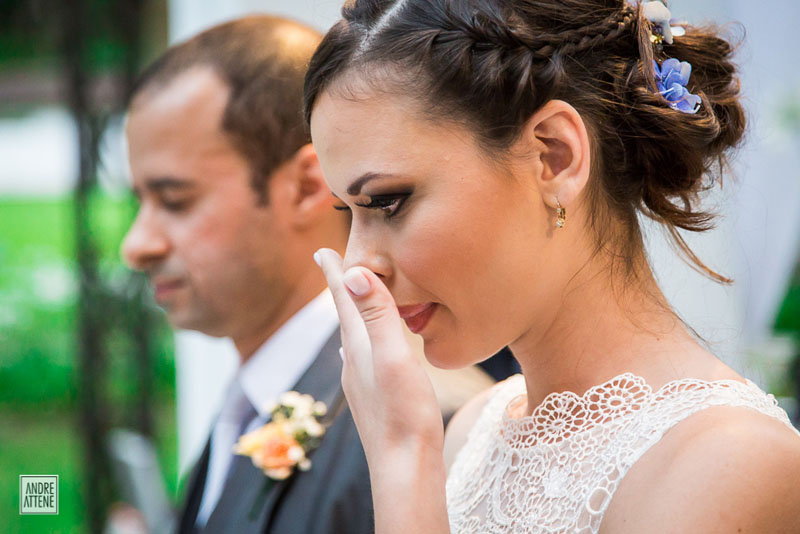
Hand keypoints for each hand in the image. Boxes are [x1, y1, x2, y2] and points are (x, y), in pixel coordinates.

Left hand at [313, 248, 443, 458]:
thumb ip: (377, 317)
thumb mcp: (394, 357)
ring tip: (354, 301)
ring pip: (354, 336)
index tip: (321, 250)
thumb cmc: (404, 412)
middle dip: (343, 288)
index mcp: (358, 345)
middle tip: (338, 264)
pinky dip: (365, 339)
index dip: (334, 272)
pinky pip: (364, 355)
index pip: (343, 299)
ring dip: (354, 313)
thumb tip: (353, 273)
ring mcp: (361, 381)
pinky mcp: (373, 397)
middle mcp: (353, 361)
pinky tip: (361, 350)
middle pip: (345, 315)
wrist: (404, 467)